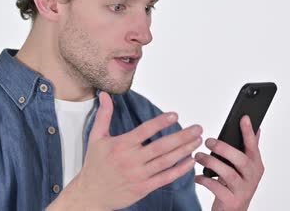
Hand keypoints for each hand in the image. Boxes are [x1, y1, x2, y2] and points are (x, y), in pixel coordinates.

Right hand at [49, 92, 202, 210]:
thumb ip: (104, 115)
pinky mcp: (144, 188)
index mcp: (121, 145)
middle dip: (182, 137)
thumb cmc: (94, 165)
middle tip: (197, 128)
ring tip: (198, 141)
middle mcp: (131, 160)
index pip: (144, 131)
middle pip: (161, 146)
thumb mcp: (96, 138)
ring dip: (184, 151)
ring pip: (166, 161)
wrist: (91, 194)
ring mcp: (139, 175)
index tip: (175, 115)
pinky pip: (165, 178)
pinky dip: (179, 170)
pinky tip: (190, 161)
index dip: (160, 122)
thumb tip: (105, 95)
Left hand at [194, 116, 264, 210]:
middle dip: (223, 148)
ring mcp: (243, 190)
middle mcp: (252, 177)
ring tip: (198, 156)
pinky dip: (205, 180)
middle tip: (208, 141)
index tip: (244, 117)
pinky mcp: (231, 200)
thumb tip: (257, 128)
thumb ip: (250, 150)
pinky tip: (197, 176)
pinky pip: (216, 188)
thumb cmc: (236, 186)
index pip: (253, 146)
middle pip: (240, 159)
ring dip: (210, 162)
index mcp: (256, 166)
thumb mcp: (245, 168)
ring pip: (228, 173)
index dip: (248, 132)